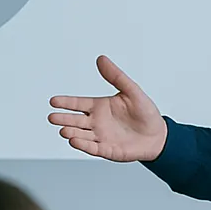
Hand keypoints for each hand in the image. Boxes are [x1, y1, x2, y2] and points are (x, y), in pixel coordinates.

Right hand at [48, 56, 168, 162]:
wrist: (158, 135)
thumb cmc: (145, 112)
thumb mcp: (131, 90)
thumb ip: (116, 76)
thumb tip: (101, 59)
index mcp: (99, 107)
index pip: (78, 104)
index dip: (66, 103)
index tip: (53, 101)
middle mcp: (96, 122)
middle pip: (75, 120)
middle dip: (63, 119)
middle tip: (52, 117)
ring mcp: (100, 137)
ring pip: (81, 135)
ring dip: (72, 133)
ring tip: (64, 130)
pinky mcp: (107, 150)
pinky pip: (93, 148)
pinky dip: (83, 145)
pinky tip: (75, 141)